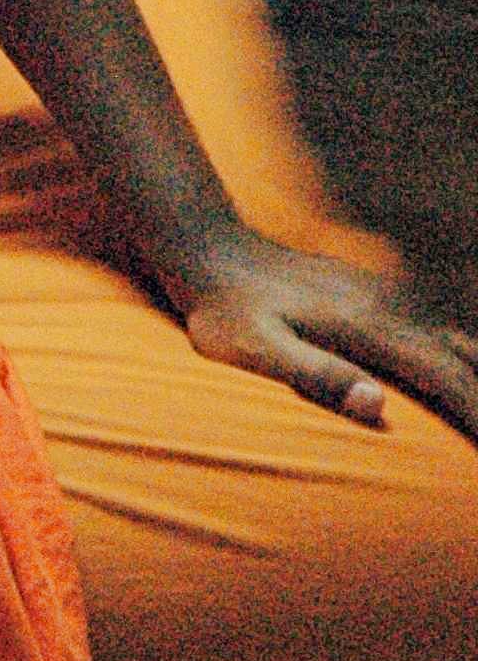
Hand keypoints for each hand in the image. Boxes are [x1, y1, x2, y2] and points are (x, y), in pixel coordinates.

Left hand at [179, 231, 477, 444]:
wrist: (208, 248)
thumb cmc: (222, 308)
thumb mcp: (255, 347)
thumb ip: (315, 374)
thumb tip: (376, 404)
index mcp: (367, 324)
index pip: (444, 375)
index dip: (477, 412)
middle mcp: (386, 305)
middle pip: (461, 358)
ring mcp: (381, 295)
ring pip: (454, 340)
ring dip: (476, 378)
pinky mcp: (371, 292)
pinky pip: (434, 329)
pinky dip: (459, 359)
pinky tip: (459, 377)